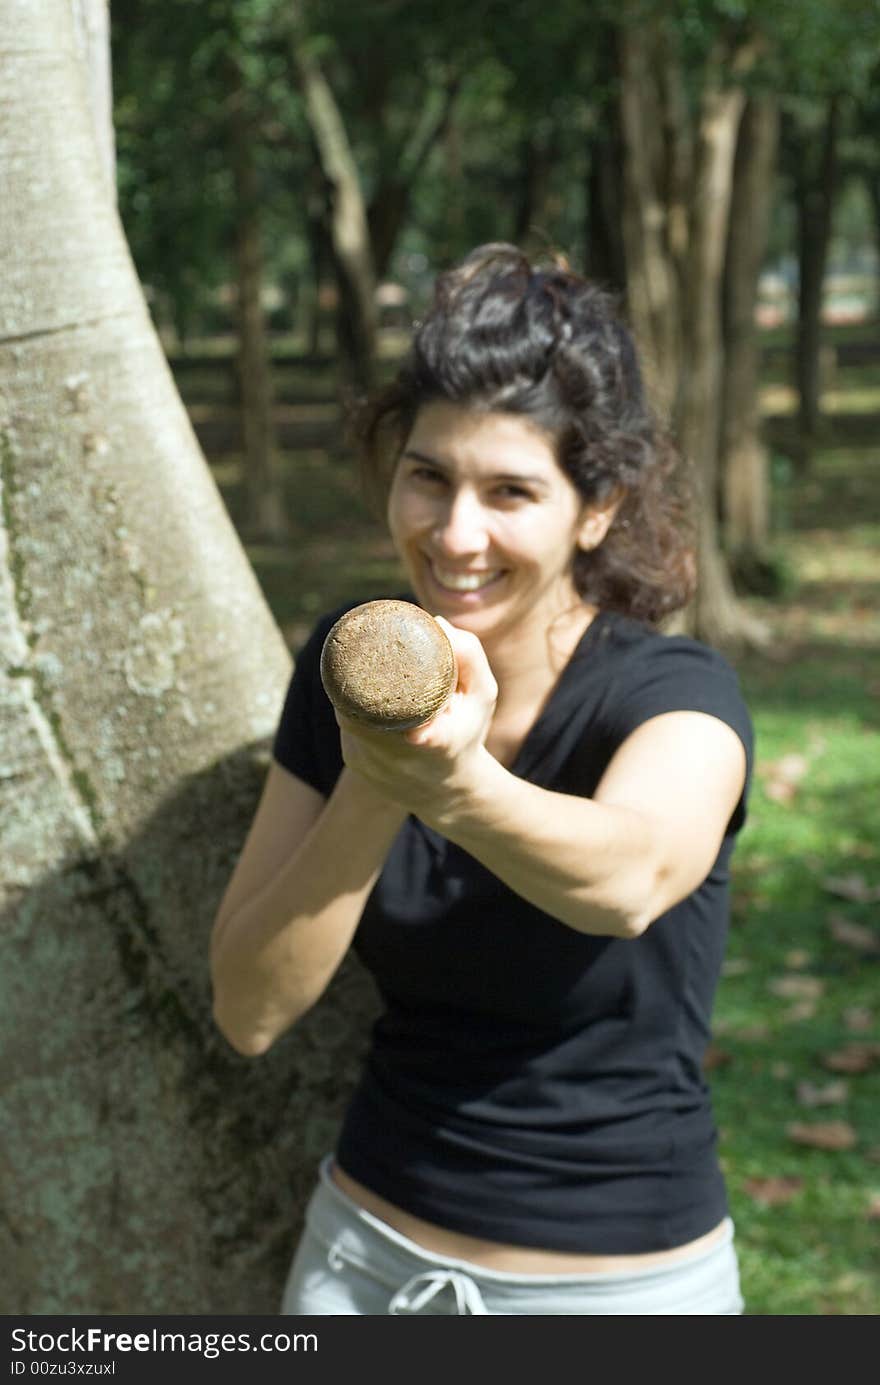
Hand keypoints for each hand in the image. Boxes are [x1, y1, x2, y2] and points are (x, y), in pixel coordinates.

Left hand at [335, 617, 497, 817]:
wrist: (449, 793)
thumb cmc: (467, 734)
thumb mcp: (482, 696)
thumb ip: (469, 657)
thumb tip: (436, 624)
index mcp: (435, 742)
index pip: (406, 717)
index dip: (389, 694)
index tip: (383, 667)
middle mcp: (398, 759)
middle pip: (364, 702)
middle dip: (363, 674)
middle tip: (367, 647)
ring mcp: (371, 763)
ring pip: (350, 711)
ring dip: (356, 690)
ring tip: (365, 669)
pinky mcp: (354, 764)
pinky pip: (347, 724)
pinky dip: (354, 708)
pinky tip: (365, 700)